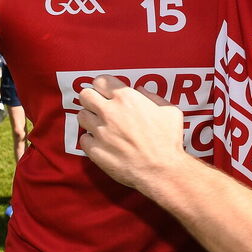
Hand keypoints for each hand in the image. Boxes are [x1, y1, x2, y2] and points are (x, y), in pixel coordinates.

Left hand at [76, 75, 188, 190]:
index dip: (103, 86)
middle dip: (91, 99)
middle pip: (85, 94)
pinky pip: (83, 138)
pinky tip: (101, 143)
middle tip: (98, 106)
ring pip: (81, 115)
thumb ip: (153, 97)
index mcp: (126, 98)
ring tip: (100, 125)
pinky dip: (90, 140)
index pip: (100, 80)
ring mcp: (100, 131)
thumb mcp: (169, 111)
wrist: (161, 170)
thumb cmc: (168, 141)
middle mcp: (109, 112)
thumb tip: (141, 91)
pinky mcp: (95, 150)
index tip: (105, 92)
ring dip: (90, 118)